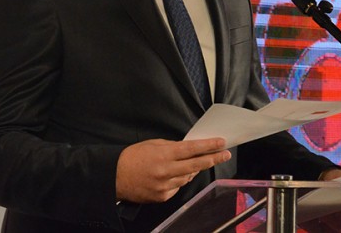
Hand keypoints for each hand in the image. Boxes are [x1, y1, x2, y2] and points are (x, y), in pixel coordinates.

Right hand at [116, 138, 230, 202]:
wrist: (114, 176)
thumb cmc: (132, 157)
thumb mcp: (153, 144)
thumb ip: (172, 147)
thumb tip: (189, 150)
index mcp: (164, 154)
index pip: (192, 149)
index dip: (209, 146)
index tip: (221, 143)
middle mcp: (166, 171)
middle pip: (196, 165)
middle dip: (213, 159)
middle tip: (225, 154)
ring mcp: (165, 185)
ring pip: (188, 177)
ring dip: (194, 169)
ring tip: (196, 162)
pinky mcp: (162, 196)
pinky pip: (177, 187)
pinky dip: (179, 180)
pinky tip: (174, 174)